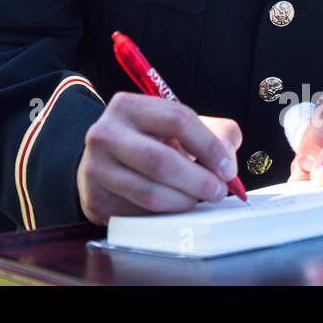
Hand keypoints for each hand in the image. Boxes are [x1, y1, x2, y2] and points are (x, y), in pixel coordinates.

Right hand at [76, 92, 241, 225]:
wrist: (104, 163)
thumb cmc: (149, 142)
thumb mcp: (178, 127)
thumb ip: (215, 134)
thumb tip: (227, 163)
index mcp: (129, 106)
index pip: (177, 119)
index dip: (209, 146)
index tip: (227, 169)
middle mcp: (105, 133)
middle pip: (161, 161)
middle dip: (199, 181)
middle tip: (217, 191)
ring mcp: (96, 168)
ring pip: (151, 194)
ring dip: (184, 202)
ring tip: (197, 200)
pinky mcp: (96, 199)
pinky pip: (139, 215)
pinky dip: (164, 217)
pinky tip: (171, 208)